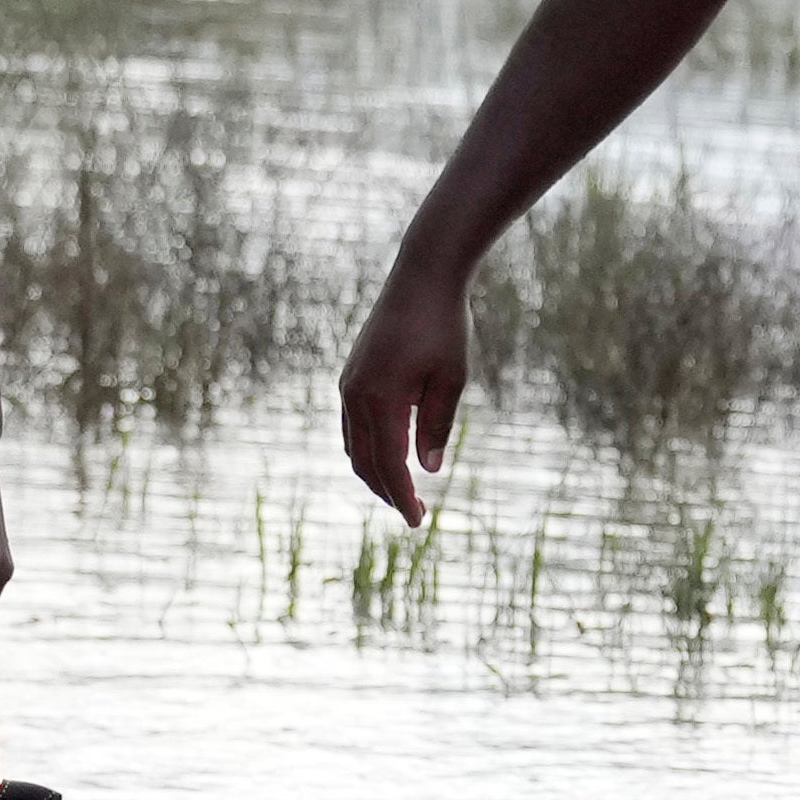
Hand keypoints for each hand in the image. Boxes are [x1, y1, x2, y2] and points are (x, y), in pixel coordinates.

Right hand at [338, 246, 474, 518]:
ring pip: (353, 445)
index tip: (418, 522)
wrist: (422, 277)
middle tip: (414, 514)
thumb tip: (428, 470)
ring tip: (400, 491)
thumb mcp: (451, 380)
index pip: (389, 465)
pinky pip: (351, 425)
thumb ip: (436, 427)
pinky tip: (385, 455)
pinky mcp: (351, 375)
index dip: (402, 497)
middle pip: (365, 462)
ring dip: (374, 472)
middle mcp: (355, 395)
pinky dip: (365, 448)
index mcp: (380, 400)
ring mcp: (349, 384)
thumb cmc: (444, 326)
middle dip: (387, 491)